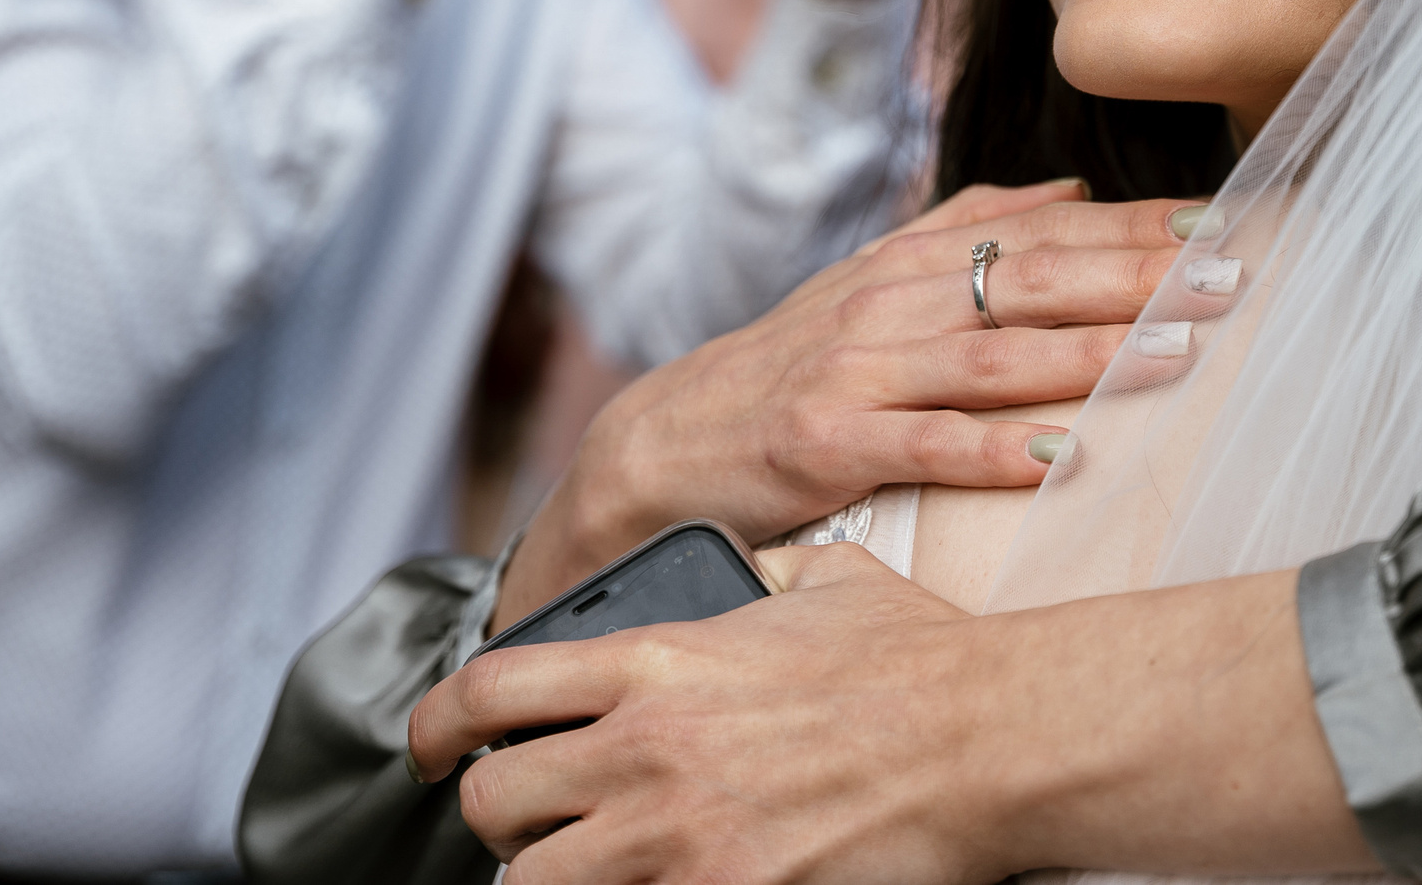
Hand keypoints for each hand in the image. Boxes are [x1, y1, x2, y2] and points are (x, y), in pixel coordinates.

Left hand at [414, 548, 1371, 882]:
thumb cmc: (922, 659)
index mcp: (656, 658)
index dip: (434, 727)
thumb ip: (760, 573)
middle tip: (531, 826)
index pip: (488, 690)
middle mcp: (646, 748)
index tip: (431, 750)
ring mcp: (677, 838)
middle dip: (502, 821)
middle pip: (495, 804)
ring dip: (552, 881)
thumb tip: (746, 568)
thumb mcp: (825, 580)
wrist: (991, 736)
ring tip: (592, 871)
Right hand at [491, 180, 1189, 629]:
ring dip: (1087, 355)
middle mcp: (889, 303)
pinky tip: (1058, 460)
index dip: (1133, 226)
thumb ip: (968, 229)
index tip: (1224, 221)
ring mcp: (855, 371)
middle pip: (1029, 279)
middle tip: (1230, 276)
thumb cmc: (786, 365)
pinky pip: (920, 447)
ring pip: (988, 357)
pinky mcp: (824, 443)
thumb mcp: (872, 281)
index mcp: (910, 263)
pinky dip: (990, 451)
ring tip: (1173, 354)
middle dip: (1136, 276)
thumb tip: (1071, 188)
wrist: (663, 444)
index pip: (1041, 233)